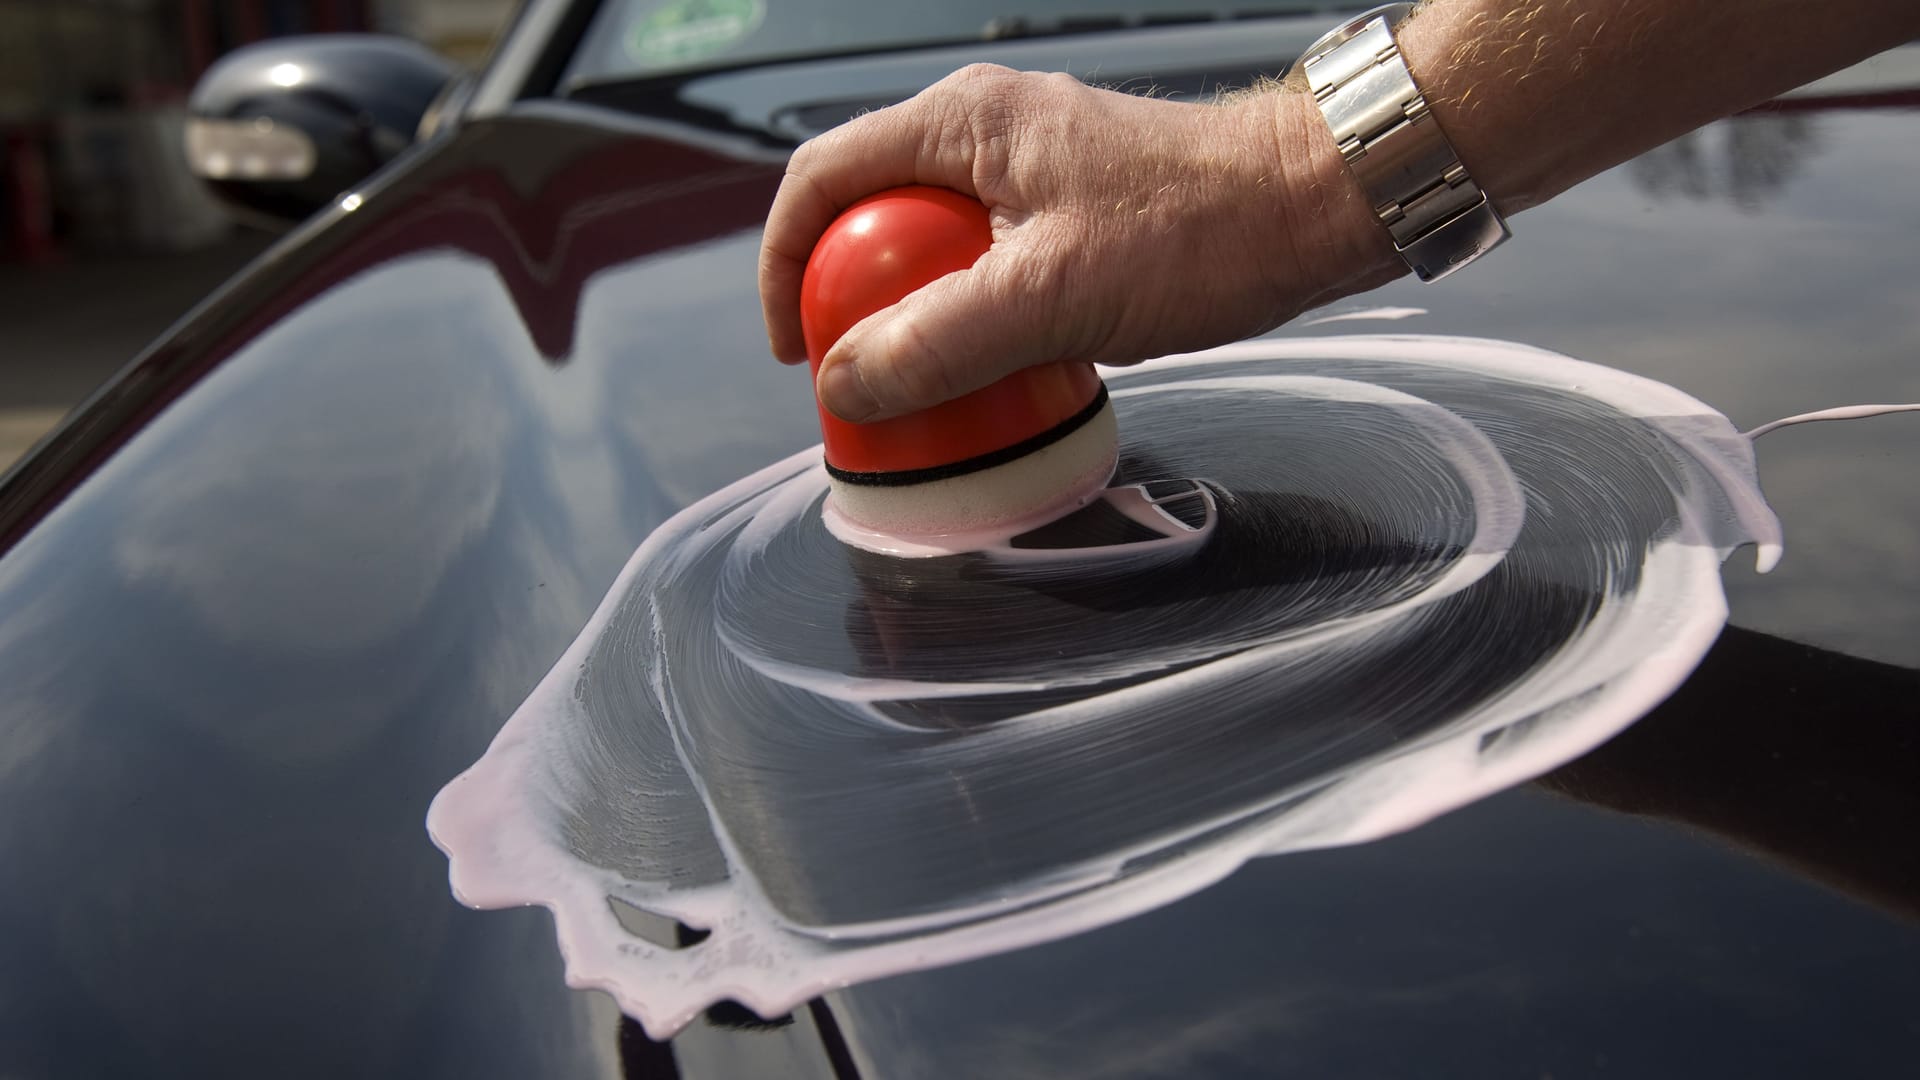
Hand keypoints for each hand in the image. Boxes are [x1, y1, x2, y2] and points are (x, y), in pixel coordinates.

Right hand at [758, 64, 1394, 421]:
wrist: (1312, 208)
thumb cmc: (1199, 232)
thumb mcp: (1049, 297)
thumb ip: (937, 342)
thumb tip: (845, 385)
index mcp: (962, 122)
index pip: (821, 176)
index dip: (784, 263)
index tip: (793, 346)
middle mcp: (985, 130)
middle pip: (868, 210)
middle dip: (845, 296)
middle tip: (851, 376)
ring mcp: (1028, 165)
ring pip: (927, 241)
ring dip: (908, 312)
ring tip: (912, 386)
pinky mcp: (1066, 204)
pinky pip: (982, 260)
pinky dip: (966, 314)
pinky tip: (987, 370)